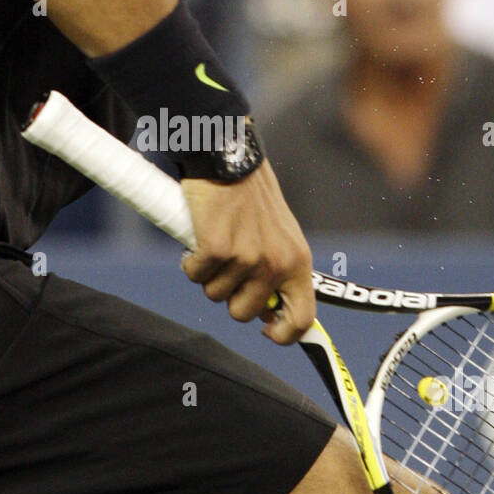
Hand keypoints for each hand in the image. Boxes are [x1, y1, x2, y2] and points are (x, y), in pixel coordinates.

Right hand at [179, 159, 314, 344]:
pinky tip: (198, 238)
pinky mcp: (216, 248)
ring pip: (215, 294)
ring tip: (216, 242)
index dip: (283, 335)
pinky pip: (194, 274)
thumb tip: (268, 314)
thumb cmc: (252, 197)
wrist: (229, 158)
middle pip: (244, 313)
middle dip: (230, 296)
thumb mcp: (281, 235)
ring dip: (209, 274)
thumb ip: (279, 272)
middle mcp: (276, 263)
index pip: (302, 318)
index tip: (266, 331)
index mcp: (298, 261)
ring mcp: (246, 257)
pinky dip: (190, 261)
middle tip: (228, 266)